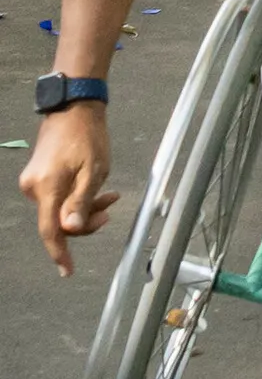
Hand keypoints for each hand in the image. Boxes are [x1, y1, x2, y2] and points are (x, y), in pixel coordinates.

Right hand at [20, 106, 115, 275]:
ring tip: (110, 193)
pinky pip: (57, 197)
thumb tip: (70, 230)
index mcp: (47, 188)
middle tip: (112, 205)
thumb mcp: (94, 170)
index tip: (68, 270)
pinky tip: (94, 186)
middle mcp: (33, 188)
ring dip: (85, 206)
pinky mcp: (37, 177)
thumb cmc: (88, 137)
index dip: (60, 253)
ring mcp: (33, 182)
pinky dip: (76, 197)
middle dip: (86, 219)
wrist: (73, 108)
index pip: (50, 231)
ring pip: (60, 208)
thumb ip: (81, 202)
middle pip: (59, 220)